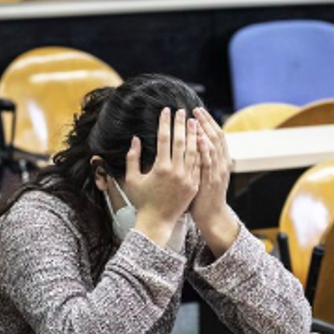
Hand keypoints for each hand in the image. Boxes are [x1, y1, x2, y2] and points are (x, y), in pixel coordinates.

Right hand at [128, 107, 199, 247]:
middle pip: (181, 141)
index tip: (166, 111)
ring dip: (194, 134)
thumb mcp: (132, 179)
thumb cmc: (142, 201)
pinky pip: (199, 164)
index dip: (165, 123)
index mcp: (160, 168)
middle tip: (182, 111)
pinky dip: (200, 151)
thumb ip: (132, 157)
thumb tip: (136, 139)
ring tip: (194, 121)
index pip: (164, 139)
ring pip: (194, 151)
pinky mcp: (195, 185)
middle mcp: (176, 172)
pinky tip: (201, 141)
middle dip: (181, 124)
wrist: (157, 222)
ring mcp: (188, 178)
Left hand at [190, 107, 238, 256]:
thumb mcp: (205, 175)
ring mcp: (217, 172)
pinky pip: (209, 162)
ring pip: (214, 146)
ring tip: (195, 119)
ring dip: (204, 131)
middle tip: (196, 109)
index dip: (208, 122)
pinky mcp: (211, 181)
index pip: (216, 136)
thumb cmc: (203, 197)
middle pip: (216, 137)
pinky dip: (205, 149)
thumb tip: (192, 144)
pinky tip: (198, 139)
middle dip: (206, 122)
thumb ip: (201, 160)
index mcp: (220, 161)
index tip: (198, 111)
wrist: (212, 217)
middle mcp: (221, 163)